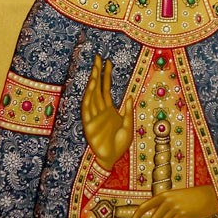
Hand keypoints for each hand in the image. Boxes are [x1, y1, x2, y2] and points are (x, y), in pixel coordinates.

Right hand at [81, 54, 132, 170]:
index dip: (107, 75)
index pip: (107, 88)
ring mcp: (94, 116)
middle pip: (98, 88)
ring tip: (95, 70)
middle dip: (98, 73)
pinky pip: (87, 108)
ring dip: (93, 82)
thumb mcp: (128, 126)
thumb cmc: (120, 145)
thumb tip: (130, 97)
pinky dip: (89, 97)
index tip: (108, 62)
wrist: (111, 159)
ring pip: (92, 95)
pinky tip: (91, 87)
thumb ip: (128, 112)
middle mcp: (100, 110)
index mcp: (110, 109)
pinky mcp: (88, 124)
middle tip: (98, 58)